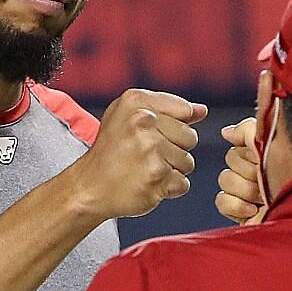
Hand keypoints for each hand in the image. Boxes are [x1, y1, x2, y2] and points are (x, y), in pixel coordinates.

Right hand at [73, 89, 207, 218]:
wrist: (89, 186)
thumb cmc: (112, 150)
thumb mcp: (129, 116)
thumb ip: (168, 108)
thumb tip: (202, 110)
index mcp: (137, 102)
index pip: (185, 110)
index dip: (173, 126)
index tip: (151, 134)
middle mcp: (143, 123)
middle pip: (190, 137)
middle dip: (174, 149)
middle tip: (146, 155)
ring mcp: (151, 151)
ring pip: (188, 162)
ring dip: (171, 170)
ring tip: (145, 169)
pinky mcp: (156, 178)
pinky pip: (182, 183)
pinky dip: (168, 188)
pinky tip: (147, 183)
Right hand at [215, 117, 265, 224]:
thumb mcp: (275, 143)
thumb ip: (248, 131)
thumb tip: (226, 132)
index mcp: (268, 154)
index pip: (240, 143)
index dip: (249, 152)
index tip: (262, 159)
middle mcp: (258, 171)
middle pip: (230, 160)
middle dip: (248, 171)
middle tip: (266, 180)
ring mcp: (249, 193)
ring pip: (225, 180)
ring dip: (246, 190)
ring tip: (264, 198)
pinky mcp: (241, 213)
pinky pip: (221, 201)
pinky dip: (236, 205)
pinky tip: (253, 210)